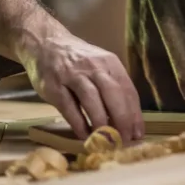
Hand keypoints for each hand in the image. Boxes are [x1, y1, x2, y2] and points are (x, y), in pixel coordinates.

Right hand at [16, 30, 143, 143]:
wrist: (46, 44)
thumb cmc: (79, 60)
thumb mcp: (100, 65)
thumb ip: (113, 86)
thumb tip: (128, 117)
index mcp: (110, 63)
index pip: (128, 90)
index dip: (134, 114)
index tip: (138, 133)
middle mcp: (94, 67)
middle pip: (113, 94)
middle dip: (122, 119)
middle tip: (125, 140)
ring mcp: (73, 75)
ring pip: (92, 101)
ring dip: (101, 123)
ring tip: (106, 141)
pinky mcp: (54, 86)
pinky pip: (69, 108)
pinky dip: (79, 124)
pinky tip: (85, 136)